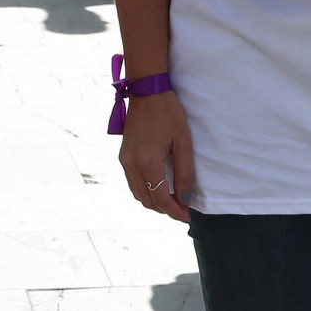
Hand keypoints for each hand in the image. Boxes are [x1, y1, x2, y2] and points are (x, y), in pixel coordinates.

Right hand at [118, 91, 194, 221]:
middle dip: (165, 209)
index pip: (160, 198)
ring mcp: (124, 161)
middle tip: (183, 209)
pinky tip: (159, 188)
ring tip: (173, 201)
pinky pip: (133, 183)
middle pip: (147, 200)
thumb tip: (185, 197)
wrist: (147, 93)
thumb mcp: (183, 142)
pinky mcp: (123, 157)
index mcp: (147, 162)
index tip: (187, 216)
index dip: (174, 211)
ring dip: (155, 202)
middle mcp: (131, 165)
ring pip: (138, 194)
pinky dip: (146, 191)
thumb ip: (184, 172)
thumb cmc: (169, 114)